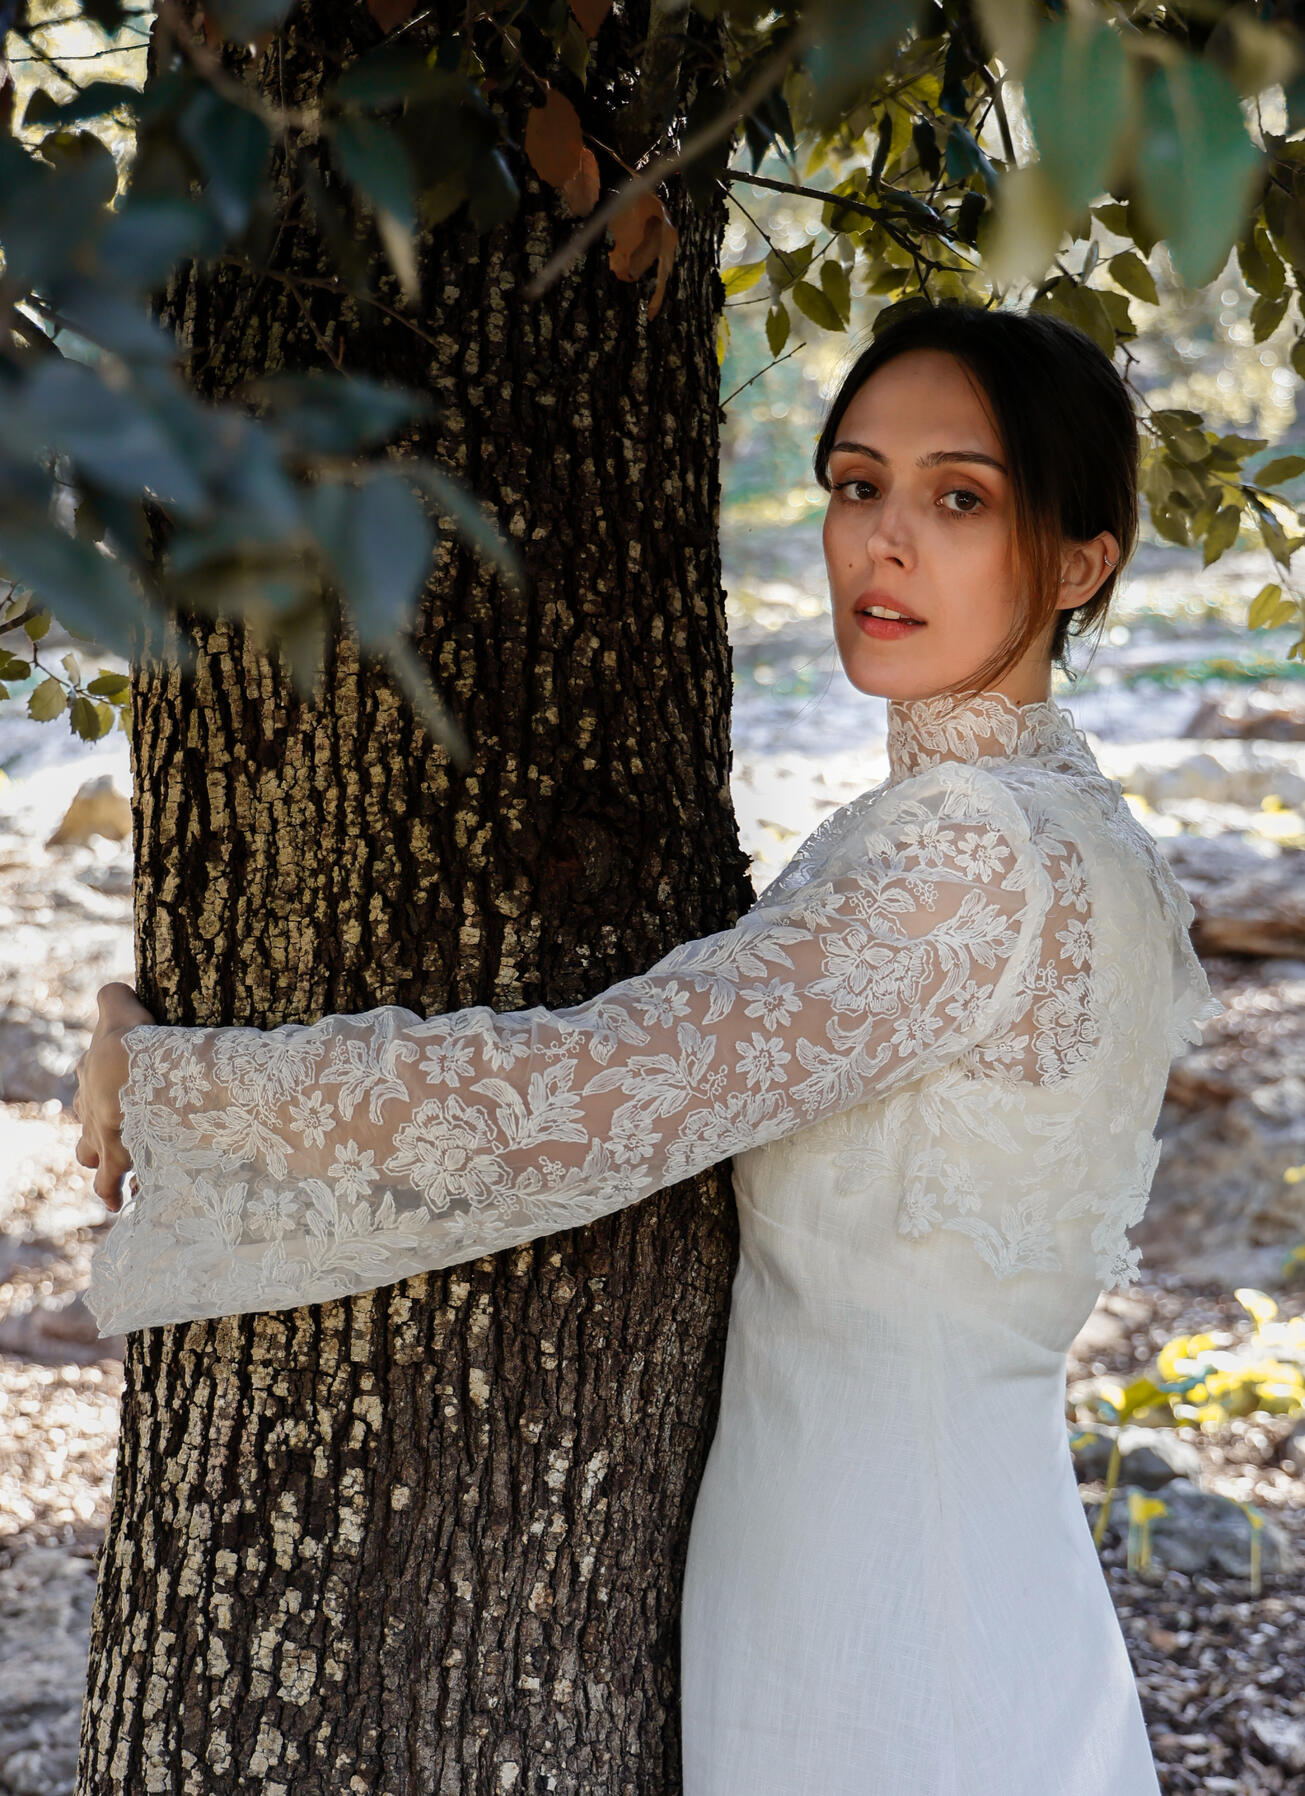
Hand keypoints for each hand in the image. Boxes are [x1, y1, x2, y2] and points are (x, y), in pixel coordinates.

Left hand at [73, 982, 156, 1212]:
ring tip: (118, 1177)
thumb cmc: (130, 1042)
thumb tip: (112, 988)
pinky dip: (117, 1192)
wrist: (134, 1075)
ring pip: (91, 1157)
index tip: (122, 1094)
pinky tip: (126, 1200)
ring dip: (104, 1166)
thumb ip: (114, 997)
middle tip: (119, 1140)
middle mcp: (89, 1110)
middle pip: (86, 1127)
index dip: (105, 1091)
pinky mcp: (116, 1159)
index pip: (91, 1085)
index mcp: (91, 1076)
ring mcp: (101, 1138)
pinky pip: (111, 1184)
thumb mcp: (121, 1010)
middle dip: (99, 1135)